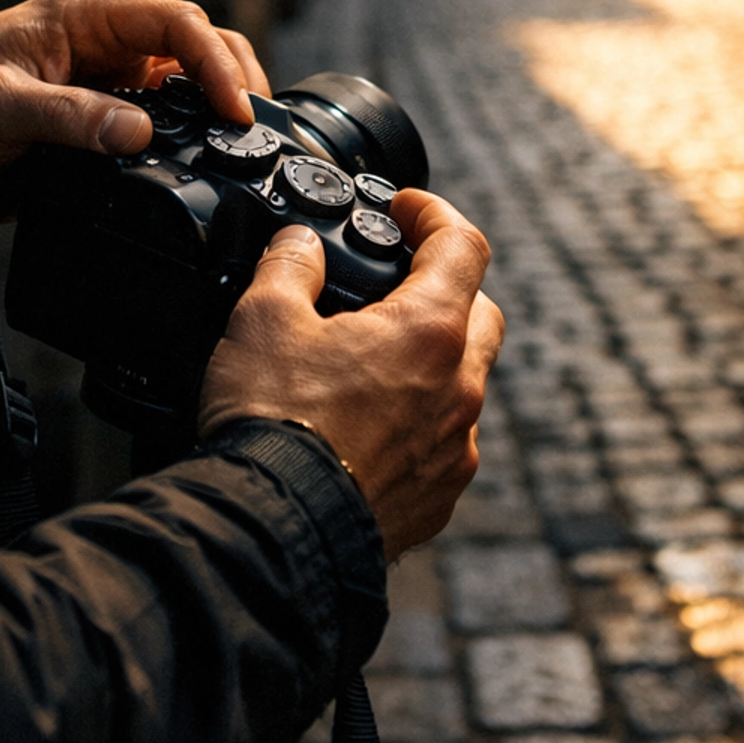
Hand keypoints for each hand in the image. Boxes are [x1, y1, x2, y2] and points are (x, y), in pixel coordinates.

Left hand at [0, 0, 268, 221]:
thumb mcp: (0, 103)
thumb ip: (68, 117)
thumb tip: (138, 133)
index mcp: (89, 11)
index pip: (176, 21)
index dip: (215, 61)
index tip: (235, 108)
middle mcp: (110, 38)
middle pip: (199, 45)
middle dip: (234, 79)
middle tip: (252, 129)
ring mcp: (114, 78)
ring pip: (191, 83)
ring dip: (219, 109)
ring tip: (242, 148)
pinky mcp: (110, 117)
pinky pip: (168, 121)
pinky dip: (194, 139)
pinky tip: (206, 164)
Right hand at [198, 190, 502, 559]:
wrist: (272, 533)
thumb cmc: (271, 424)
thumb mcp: (261, 318)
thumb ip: (289, 264)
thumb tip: (300, 245)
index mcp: (429, 332)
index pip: (463, 244)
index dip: (434, 213)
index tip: (406, 209)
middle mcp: (460, 391)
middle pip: (482, 313)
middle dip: (447, 287)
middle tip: (397, 282)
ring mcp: (455, 451)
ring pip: (467, 384)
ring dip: (434, 361)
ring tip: (373, 361)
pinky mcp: (438, 499)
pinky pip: (445, 444)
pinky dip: (419, 423)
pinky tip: (369, 427)